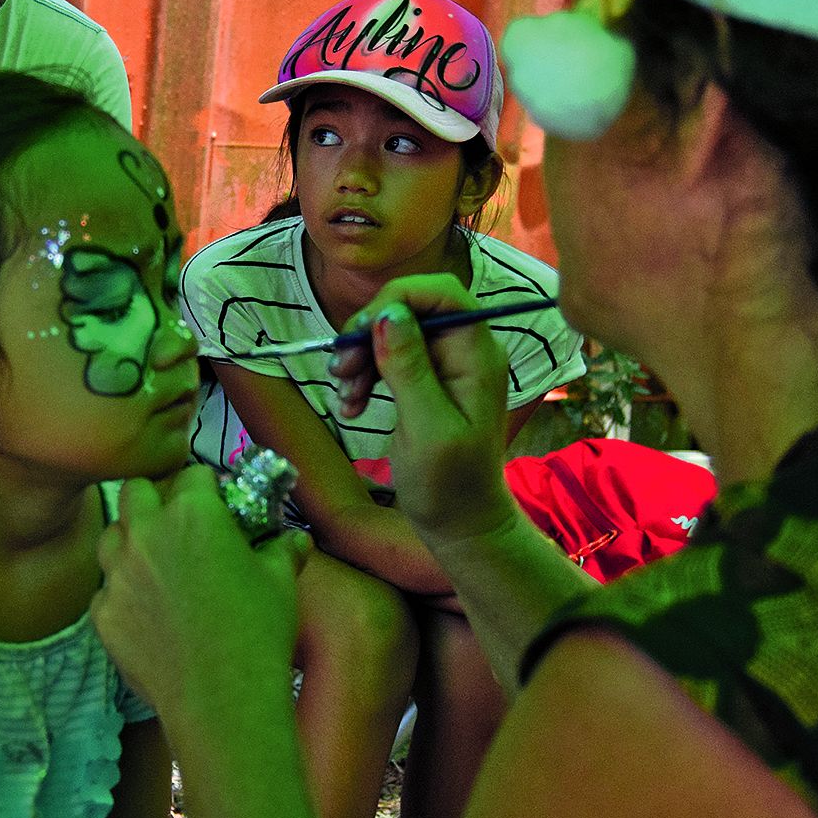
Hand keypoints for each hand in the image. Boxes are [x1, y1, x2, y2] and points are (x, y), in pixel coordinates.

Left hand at [92, 466, 307, 722]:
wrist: (221, 699)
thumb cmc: (258, 631)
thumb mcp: (280, 582)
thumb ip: (283, 550)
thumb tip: (296, 539)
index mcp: (192, 511)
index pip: (193, 473)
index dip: (206, 487)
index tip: (216, 504)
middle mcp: (146, 532)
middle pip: (135, 491)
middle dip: (153, 499)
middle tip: (176, 525)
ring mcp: (117, 573)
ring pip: (110, 537)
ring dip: (129, 542)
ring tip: (154, 566)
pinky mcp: (102, 613)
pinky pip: (105, 590)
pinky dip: (121, 594)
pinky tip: (145, 614)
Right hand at [330, 275, 512, 547]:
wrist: (459, 523)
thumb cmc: (450, 484)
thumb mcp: (427, 428)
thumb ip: (409, 368)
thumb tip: (388, 313)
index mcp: (476, 355)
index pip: (442, 294)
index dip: (398, 299)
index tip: (362, 333)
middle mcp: (463, 352)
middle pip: (410, 310)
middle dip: (369, 333)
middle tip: (340, 372)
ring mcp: (444, 366)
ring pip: (392, 333)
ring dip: (360, 358)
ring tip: (345, 399)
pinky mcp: (424, 382)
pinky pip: (387, 359)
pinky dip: (363, 376)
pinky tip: (351, 407)